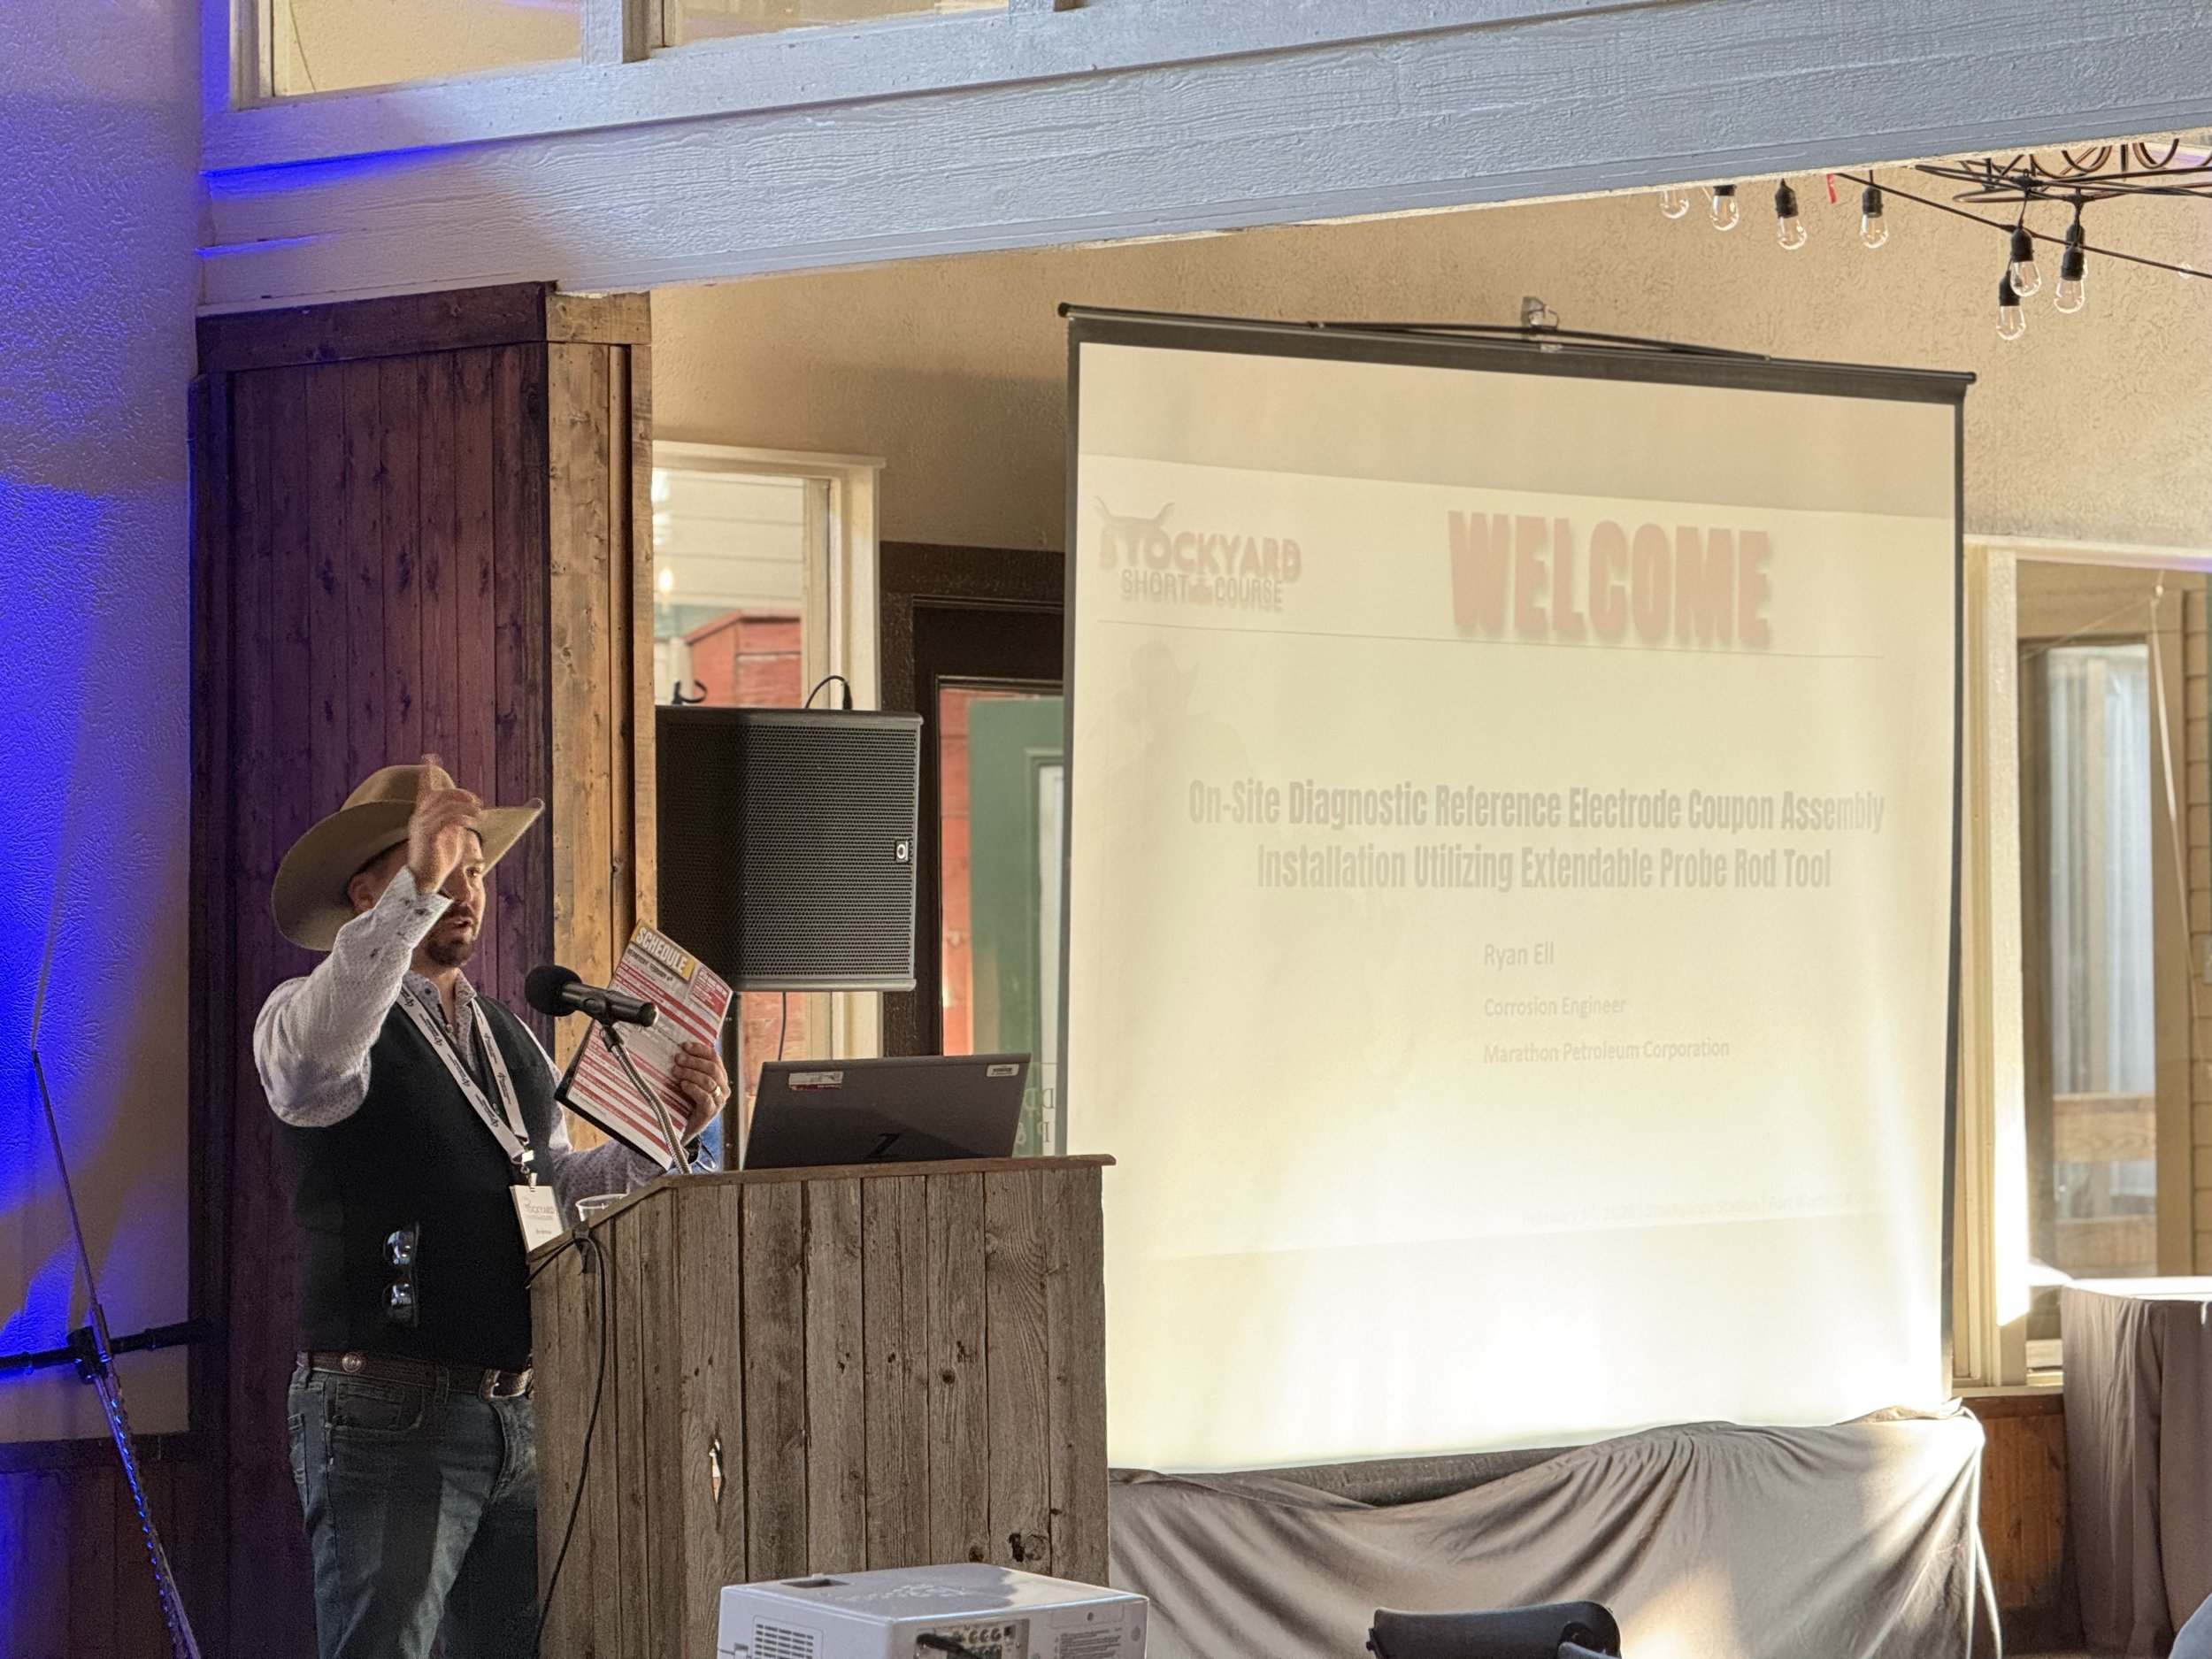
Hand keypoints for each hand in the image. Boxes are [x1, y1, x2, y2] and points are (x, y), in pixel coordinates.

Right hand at [407, 754, 482, 895]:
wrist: (425, 883)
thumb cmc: (439, 864)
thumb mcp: (451, 840)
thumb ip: (456, 825)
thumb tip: (469, 815)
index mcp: (423, 817)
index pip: (424, 790)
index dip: (428, 774)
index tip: (431, 757)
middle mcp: (419, 818)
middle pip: (439, 795)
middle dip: (460, 794)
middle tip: (477, 802)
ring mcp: (421, 826)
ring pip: (443, 805)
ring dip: (464, 806)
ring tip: (478, 814)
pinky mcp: (427, 836)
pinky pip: (445, 819)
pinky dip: (460, 816)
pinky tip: (471, 821)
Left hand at [669, 1040, 727, 1139]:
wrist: (679, 1128)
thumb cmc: (682, 1102)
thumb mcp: (687, 1081)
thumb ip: (689, 1067)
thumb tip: (678, 1049)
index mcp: (720, 1077)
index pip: (714, 1058)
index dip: (700, 1049)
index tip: (685, 1046)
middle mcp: (723, 1088)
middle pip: (712, 1068)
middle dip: (693, 1061)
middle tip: (677, 1059)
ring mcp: (718, 1101)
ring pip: (709, 1081)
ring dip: (691, 1073)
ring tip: (676, 1071)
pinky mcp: (711, 1112)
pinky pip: (705, 1097)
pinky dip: (693, 1088)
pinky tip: (683, 1085)